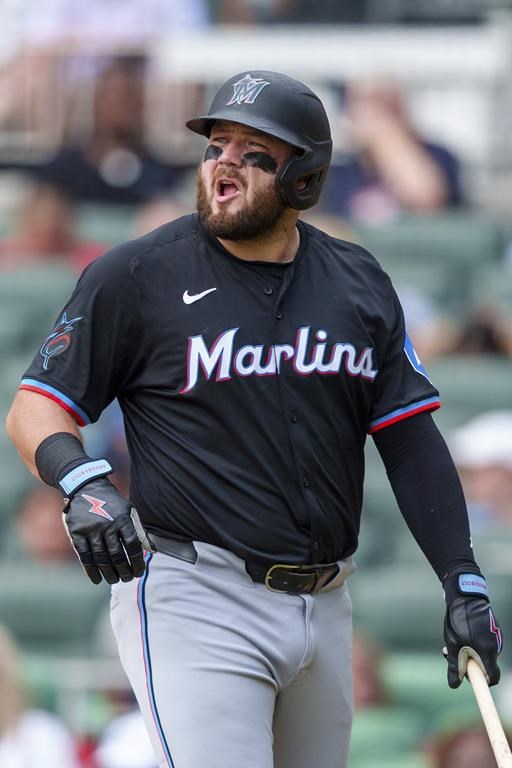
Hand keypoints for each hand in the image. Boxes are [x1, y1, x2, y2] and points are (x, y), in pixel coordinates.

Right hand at [63, 476, 154, 584]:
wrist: (86, 487)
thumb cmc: (112, 503)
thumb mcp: (129, 511)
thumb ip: (140, 531)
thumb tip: (152, 551)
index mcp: (123, 519)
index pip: (133, 546)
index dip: (137, 562)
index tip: (139, 573)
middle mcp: (107, 525)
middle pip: (117, 555)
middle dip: (124, 570)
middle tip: (127, 579)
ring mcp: (91, 529)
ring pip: (101, 558)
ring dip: (109, 573)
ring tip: (115, 580)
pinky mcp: (77, 533)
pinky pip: (85, 556)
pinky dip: (91, 570)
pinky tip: (97, 579)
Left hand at [443, 570, 501, 687]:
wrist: (466, 596)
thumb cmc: (459, 620)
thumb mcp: (452, 644)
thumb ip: (454, 666)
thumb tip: (453, 685)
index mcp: (487, 652)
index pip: (493, 677)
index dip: (483, 682)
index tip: (471, 679)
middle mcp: (496, 646)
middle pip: (486, 665)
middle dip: (471, 664)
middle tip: (454, 655)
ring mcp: (496, 637)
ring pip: (485, 654)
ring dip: (471, 653)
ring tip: (455, 641)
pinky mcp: (493, 630)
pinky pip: (486, 643)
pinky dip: (475, 643)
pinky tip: (463, 634)